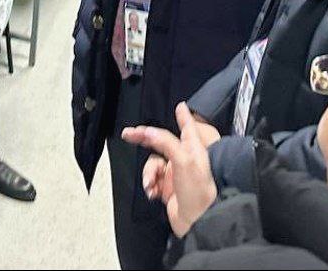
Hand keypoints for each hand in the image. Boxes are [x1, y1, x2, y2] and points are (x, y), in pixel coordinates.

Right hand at [122, 102, 217, 236]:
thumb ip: (166, 143)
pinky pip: (151, 179)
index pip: (187, 127)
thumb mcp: (183, 161)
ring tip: (149, 182)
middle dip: (145, 138)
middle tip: (129, 134)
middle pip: (161, 142)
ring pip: (152, 163)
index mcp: (192, 149)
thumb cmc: (199, 192)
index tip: (180, 106)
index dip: (183, 116)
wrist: (197, 221)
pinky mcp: (167, 188)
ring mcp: (174, 174)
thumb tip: (149, 131)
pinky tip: (151, 190)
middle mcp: (183, 159)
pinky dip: (148, 183)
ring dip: (148, 172)